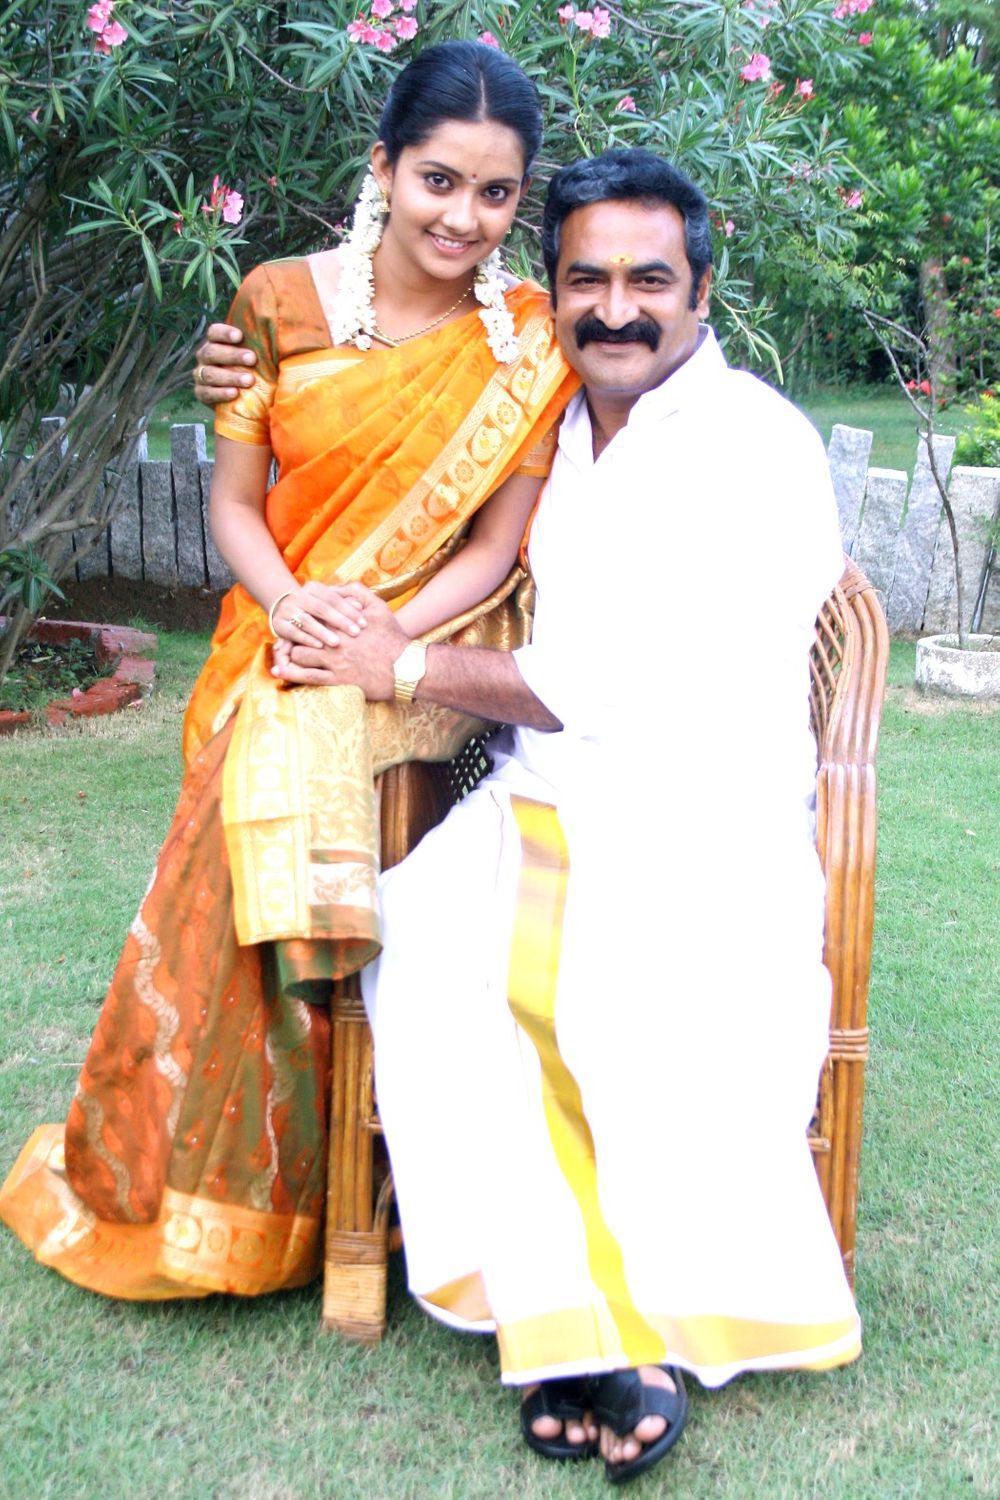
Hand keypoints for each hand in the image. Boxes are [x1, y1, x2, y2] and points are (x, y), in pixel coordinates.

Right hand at [193, 323, 256, 404]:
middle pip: (212, 352)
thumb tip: (282, 341)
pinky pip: (206, 393)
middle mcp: (205, 357)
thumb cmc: (251, 370)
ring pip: (209, 373)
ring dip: (230, 376)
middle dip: (232, 355)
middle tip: (252, 359)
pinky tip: (234, 393)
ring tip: (248, 380)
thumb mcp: (254, 358)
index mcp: (215, 343)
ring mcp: (200, 375)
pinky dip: (220, 393)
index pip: (214, 332)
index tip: (240, 336)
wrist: (241, 399)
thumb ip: (260, 348)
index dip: (224, 333)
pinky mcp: (201, 393)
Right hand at [270, 581, 367, 648]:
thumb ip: (343, 603)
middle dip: (340, 621)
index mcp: (313, 587)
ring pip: (306, 620)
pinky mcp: (279, 624)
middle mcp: (298, 596)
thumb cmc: (316, 610)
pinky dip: (307, 639)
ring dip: (322, 632)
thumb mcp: (327, 602)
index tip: (364, 623)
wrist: (284, 610)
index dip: (349, 610)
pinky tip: (319, 646)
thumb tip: (361, 606)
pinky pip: (293, 632)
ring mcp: (287, 610)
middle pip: (321, 608)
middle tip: (356, 633)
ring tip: (337, 642)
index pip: (333, 598)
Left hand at [271, 592, 406, 701]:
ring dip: (291, 653)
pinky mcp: (337, 680)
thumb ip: (357, 592)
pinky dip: (290, 674)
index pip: (312, 614)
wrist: (406, 668)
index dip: (301, 614)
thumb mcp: (379, 607)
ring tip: (285, 653)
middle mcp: (334, 640)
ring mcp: (334, 661)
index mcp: (342, 622)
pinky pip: (307, 677)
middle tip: (284, 635)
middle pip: (301, 633)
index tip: (296, 616)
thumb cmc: (393, 637)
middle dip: (292, 634)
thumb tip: (336, 587)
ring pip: (299, 654)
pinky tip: (278, 671)